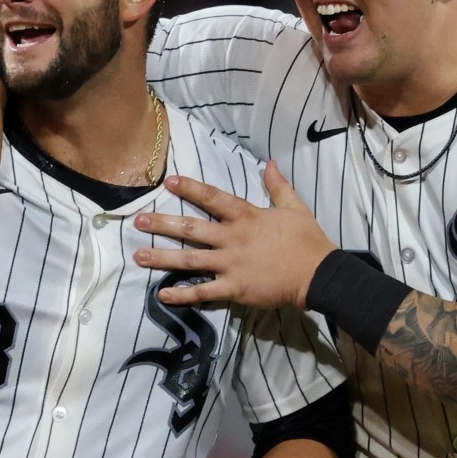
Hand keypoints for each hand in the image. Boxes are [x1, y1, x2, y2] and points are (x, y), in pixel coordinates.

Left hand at [132, 161, 335, 308]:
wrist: (319, 274)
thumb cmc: (307, 241)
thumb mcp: (295, 207)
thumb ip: (278, 186)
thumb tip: (270, 163)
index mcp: (246, 217)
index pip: (212, 198)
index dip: (190, 188)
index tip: (168, 182)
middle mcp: (232, 239)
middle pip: (191, 229)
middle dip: (162, 224)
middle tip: (137, 221)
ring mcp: (230, 265)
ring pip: (189, 260)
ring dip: (162, 257)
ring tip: (138, 255)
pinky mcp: (233, 288)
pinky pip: (202, 292)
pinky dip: (181, 294)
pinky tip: (162, 294)